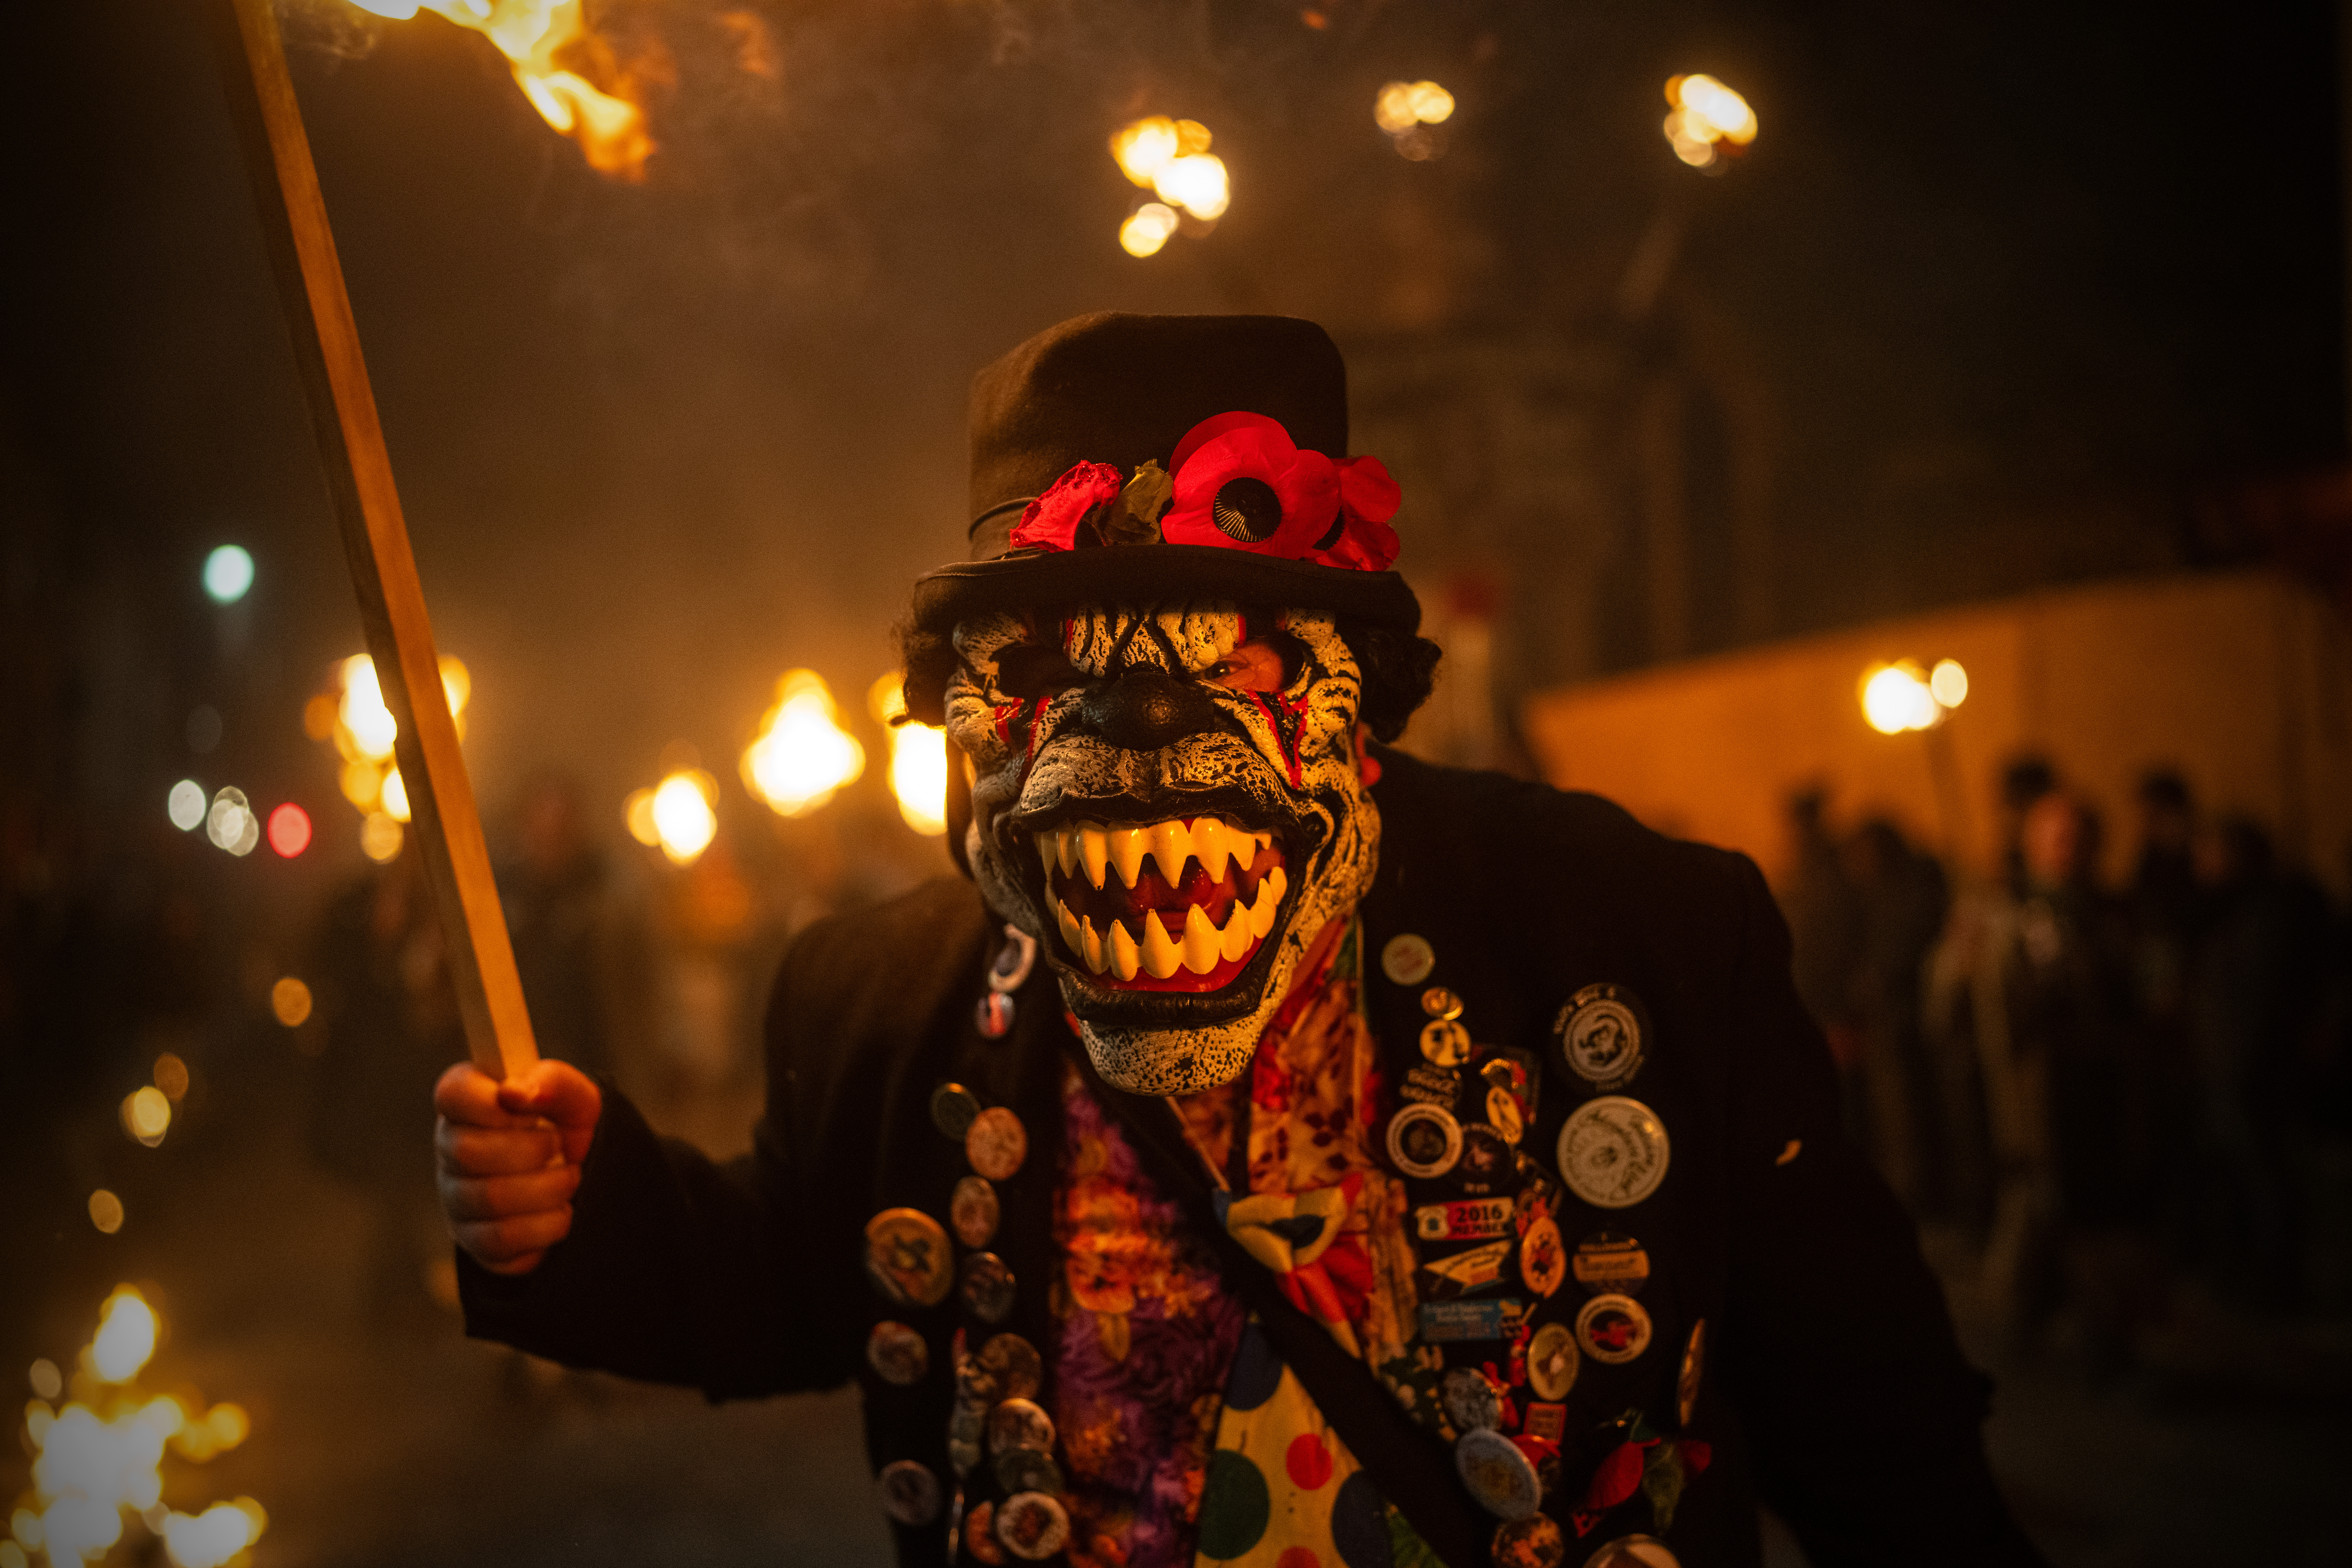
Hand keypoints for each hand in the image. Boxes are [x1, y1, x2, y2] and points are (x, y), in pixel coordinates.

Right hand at [434, 1058, 600, 1275]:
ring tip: (566, 1176)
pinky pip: (501, 1239)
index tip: (530, 1111)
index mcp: (466, 1102)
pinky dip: (545, 1225)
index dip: (494, 1103)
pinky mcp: (474, 1239)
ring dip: (548, 1188)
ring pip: (489, 1199)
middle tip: (558, 1146)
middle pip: (467, 1152)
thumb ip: (550, 1082)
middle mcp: (450, 1148)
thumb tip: (515, 1092)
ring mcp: (456, 1198)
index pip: (452, 1093)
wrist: (582, 1174)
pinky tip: (558, 1210)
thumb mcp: (574, 1095)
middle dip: (532, 1150)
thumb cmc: (564, 1125)